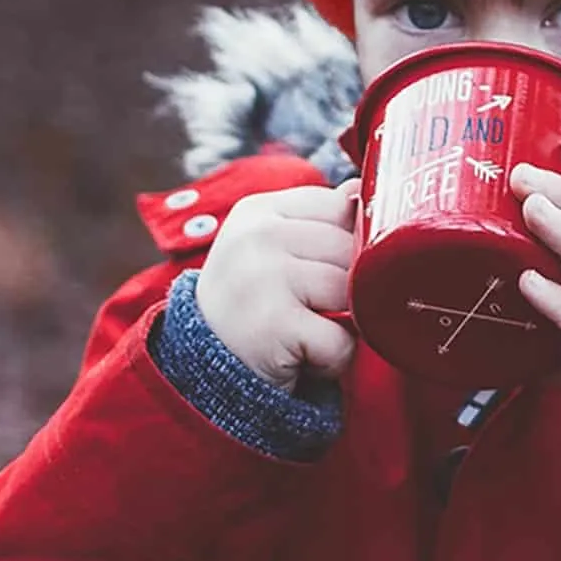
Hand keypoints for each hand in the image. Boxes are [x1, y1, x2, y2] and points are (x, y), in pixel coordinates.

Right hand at [192, 178, 360, 392]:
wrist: (201, 371)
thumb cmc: (251, 307)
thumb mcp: (273, 251)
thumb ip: (316, 220)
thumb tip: (360, 190)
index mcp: (258, 211)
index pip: (339, 208)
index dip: (343, 246)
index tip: (312, 272)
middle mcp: (257, 236)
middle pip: (350, 250)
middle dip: (345, 289)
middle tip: (307, 311)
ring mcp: (263, 277)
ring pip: (352, 292)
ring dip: (342, 325)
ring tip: (304, 333)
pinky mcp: (273, 325)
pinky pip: (341, 340)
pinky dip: (332, 360)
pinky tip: (301, 358)